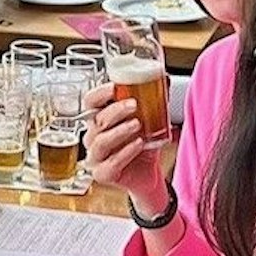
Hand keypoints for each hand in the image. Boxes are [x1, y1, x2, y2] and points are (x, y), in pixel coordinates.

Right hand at [83, 83, 168, 209]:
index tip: (114, 87)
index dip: (99, 94)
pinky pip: (110, 163)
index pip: (90, 103)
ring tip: (137, 124)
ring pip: (101, 142)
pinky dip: (125, 152)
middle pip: (96, 121)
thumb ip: (154, 101)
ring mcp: (95, 157)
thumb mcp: (149, 121)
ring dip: (120, 131)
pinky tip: (138, 144)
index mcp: (100, 121)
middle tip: (134, 104)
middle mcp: (93, 138)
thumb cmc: (142, 146)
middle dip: (115, 111)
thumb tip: (165, 79)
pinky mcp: (102, 174)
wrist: (148, 175)